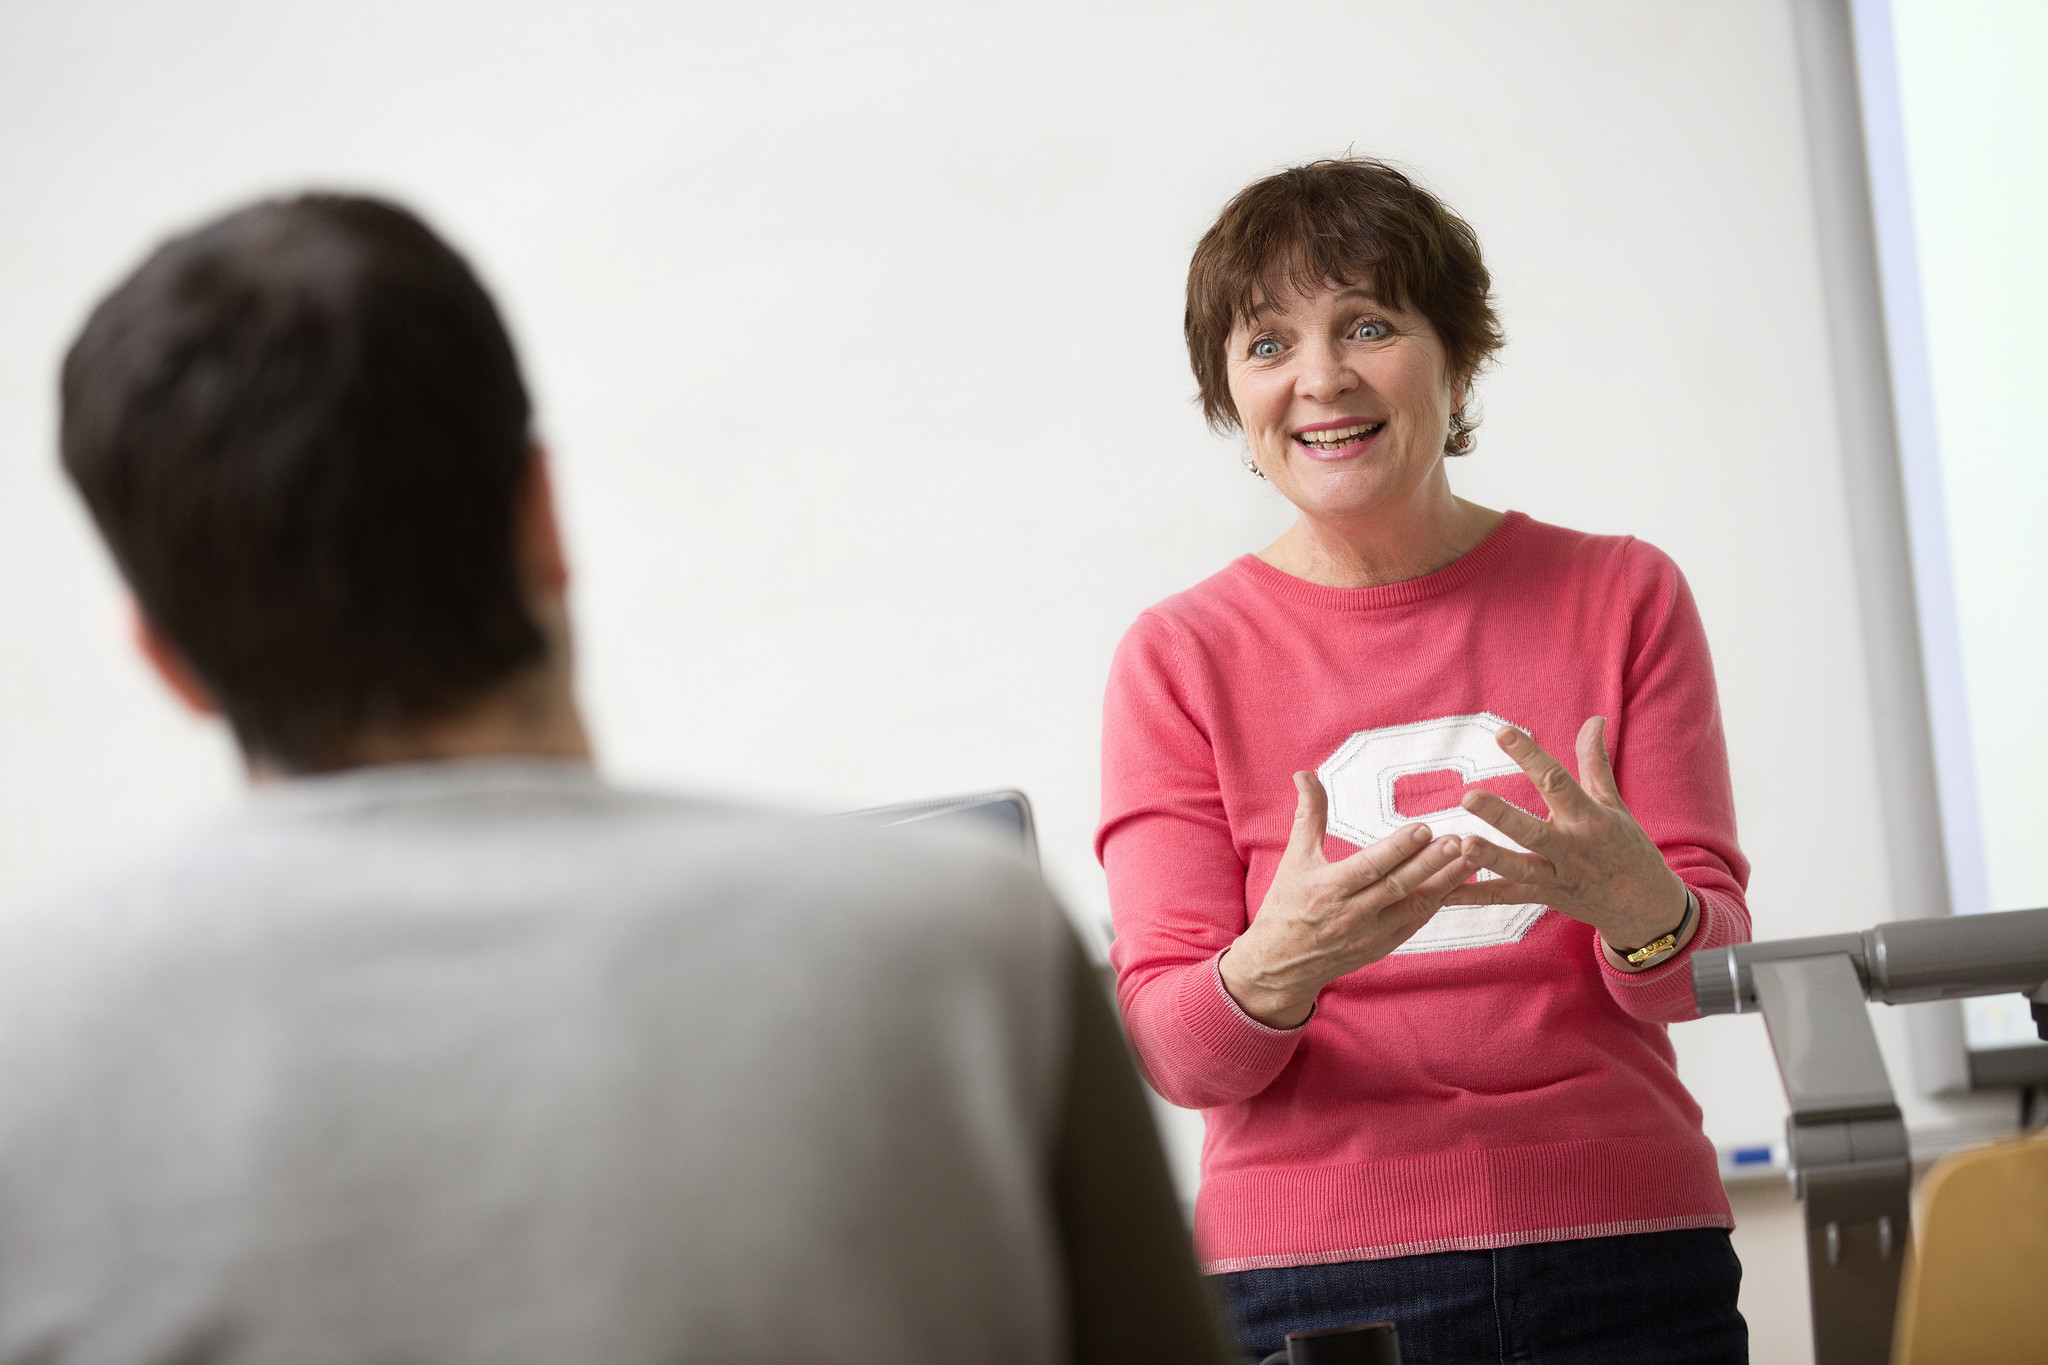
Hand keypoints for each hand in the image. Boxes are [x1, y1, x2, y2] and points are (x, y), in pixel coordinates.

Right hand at [1220, 770, 1473, 1027]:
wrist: (1281, 963)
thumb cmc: (1286, 904)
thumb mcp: (1294, 858)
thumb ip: (1309, 816)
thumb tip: (1304, 775)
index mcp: (1328, 889)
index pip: (1370, 866)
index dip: (1398, 848)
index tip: (1424, 828)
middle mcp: (1351, 915)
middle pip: (1398, 887)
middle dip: (1431, 864)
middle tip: (1459, 842)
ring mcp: (1369, 935)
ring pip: (1414, 907)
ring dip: (1444, 883)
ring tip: (1471, 860)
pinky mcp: (1381, 948)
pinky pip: (1415, 924)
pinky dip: (1437, 905)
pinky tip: (1457, 885)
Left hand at [1447, 718, 1687, 959]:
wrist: (1646, 908)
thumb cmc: (1627, 848)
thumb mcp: (1614, 804)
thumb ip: (1595, 762)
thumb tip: (1595, 719)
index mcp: (1588, 818)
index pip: (1556, 781)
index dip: (1530, 756)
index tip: (1503, 732)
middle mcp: (1572, 848)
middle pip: (1533, 831)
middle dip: (1501, 815)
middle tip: (1469, 797)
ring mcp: (1557, 877)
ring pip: (1519, 869)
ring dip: (1490, 859)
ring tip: (1462, 845)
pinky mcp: (1544, 899)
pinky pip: (1505, 898)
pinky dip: (1475, 896)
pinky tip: (1445, 891)